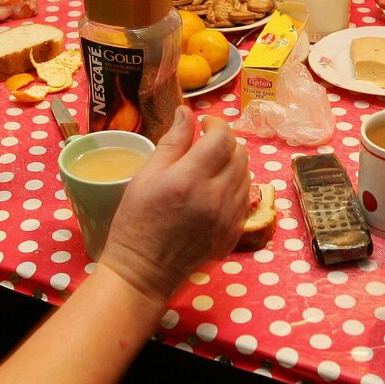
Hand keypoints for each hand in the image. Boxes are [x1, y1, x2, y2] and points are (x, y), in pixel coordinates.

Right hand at [100, 109, 249, 303]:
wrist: (144, 270)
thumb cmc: (137, 220)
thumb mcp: (146, 176)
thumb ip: (171, 142)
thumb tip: (186, 112)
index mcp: (189, 179)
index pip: (222, 139)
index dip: (216, 125)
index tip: (204, 125)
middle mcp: (215, 197)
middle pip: (240, 154)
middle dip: (226, 142)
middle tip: (207, 144)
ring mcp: (228, 218)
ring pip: (247, 175)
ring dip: (233, 163)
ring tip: (211, 166)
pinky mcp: (234, 233)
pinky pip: (246, 198)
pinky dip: (236, 186)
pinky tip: (217, 189)